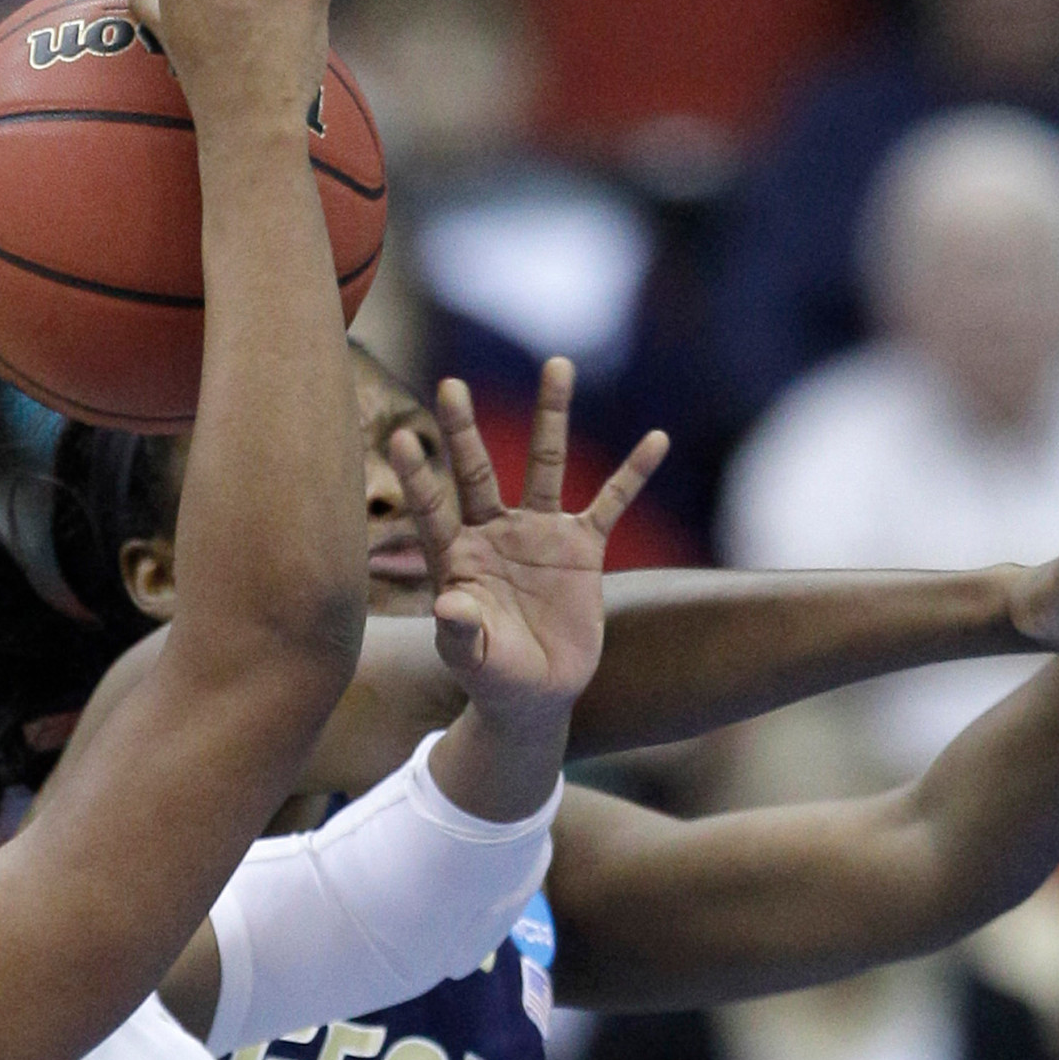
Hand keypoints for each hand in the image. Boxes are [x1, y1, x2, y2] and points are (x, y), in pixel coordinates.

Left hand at [391, 360, 668, 730]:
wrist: (534, 696)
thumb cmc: (490, 677)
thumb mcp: (470, 658)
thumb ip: (458, 630)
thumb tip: (447, 604)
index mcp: (456, 558)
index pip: (433, 510)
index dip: (419, 479)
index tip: (402, 439)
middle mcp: (493, 534)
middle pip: (477, 472)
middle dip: (464, 430)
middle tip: (451, 384)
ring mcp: (538, 535)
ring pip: (546, 464)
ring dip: (551, 416)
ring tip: (557, 364)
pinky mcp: (581, 548)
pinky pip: (611, 502)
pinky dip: (633, 473)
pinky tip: (656, 440)